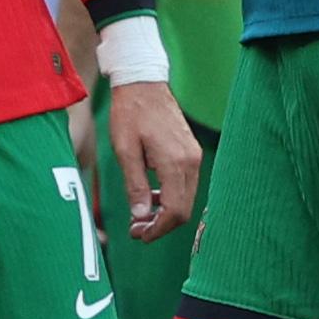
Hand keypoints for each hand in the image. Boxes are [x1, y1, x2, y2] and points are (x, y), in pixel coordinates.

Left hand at [109, 77, 202, 240]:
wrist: (143, 83)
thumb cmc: (130, 114)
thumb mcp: (125, 151)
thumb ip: (135, 185)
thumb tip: (140, 216)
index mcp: (175, 162)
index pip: (174, 210)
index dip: (157, 229)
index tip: (139, 235)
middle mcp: (191, 161)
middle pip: (183, 208)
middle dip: (160, 225)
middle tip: (136, 230)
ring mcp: (193, 156)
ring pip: (185, 198)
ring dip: (165, 212)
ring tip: (139, 217)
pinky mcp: (191, 152)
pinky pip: (185, 184)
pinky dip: (169, 196)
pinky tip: (150, 197)